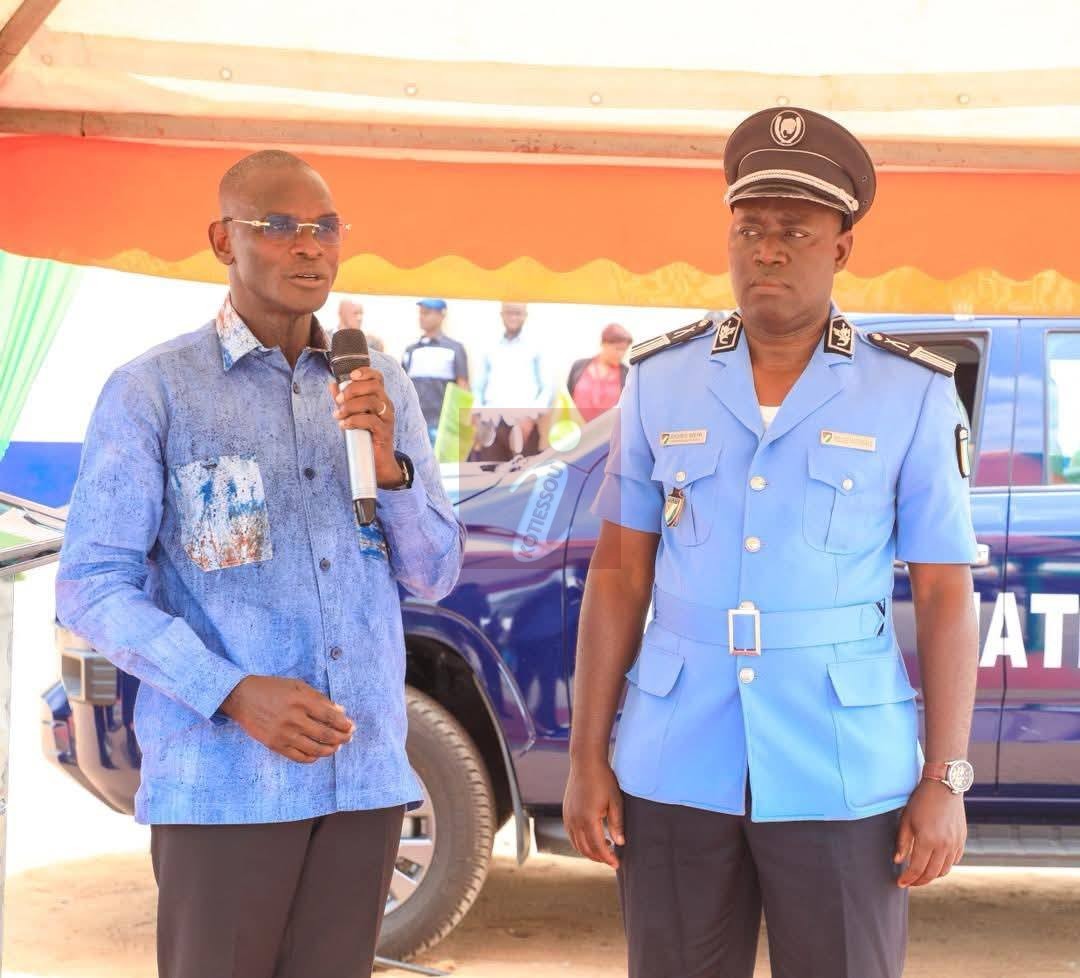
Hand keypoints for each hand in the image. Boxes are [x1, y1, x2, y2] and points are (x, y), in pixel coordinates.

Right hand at [221, 676, 354, 763]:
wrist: (242, 697)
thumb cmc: (272, 688)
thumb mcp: (297, 685)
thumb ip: (319, 698)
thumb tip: (340, 711)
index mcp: (301, 700)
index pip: (330, 716)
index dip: (344, 723)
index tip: (351, 726)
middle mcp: (294, 718)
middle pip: (325, 734)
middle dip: (341, 738)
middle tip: (348, 738)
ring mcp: (284, 734)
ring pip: (314, 749)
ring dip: (330, 750)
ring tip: (336, 747)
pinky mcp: (275, 745)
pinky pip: (298, 757)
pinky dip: (312, 757)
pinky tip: (318, 753)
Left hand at [329, 368, 403, 488]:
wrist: (378, 463)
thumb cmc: (365, 436)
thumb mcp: (353, 414)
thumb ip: (344, 400)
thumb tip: (332, 384)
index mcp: (380, 398)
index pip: (377, 378)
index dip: (365, 372)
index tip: (350, 375)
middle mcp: (386, 405)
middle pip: (374, 386)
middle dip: (352, 390)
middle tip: (338, 400)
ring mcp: (387, 418)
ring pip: (372, 401)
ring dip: (351, 406)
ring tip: (338, 415)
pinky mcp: (384, 432)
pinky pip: (370, 420)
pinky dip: (354, 420)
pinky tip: (344, 425)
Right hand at [563, 758, 624, 868]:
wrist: (585, 762)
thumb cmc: (603, 779)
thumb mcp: (615, 801)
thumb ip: (617, 823)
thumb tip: (620, 843)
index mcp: (588, 819)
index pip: (598, 847)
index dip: (608, 858)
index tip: (617, 864)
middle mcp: (575, 820)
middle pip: (586, 849)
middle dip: (599, 858)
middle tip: (611, 860)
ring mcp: (568, 816)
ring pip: (576, 844)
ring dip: (589, 851)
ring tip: (604, 850)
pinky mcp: (565, 812)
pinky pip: (571, 834)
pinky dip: (580, 842)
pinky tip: (592, 838)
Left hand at [894, 779, 966, 886]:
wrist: (944, 786)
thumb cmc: (921, 801)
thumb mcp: (906, 820)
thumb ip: (903, 843)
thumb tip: (898, 861)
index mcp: (928, 841)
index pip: (917, 869)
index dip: (908, 879)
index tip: (900, 883)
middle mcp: (944, 845)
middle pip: (932, 874)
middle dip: (920, 881)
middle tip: (909, 882)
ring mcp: (955, 844)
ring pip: (945, 870)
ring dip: (932, 876)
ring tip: (921, 874)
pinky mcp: (962, 840)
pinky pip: (954, 860)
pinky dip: (944, 866)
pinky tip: (934, 863)